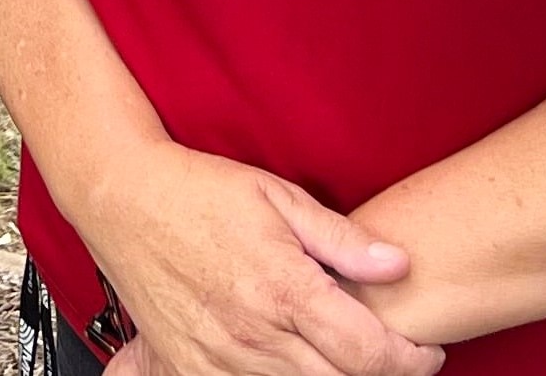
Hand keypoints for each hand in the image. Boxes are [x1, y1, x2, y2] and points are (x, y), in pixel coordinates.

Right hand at [72, 144, 444, 375]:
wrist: (120, 195)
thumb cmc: (197, 189)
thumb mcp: (277, 195)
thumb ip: (341, 238)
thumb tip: (398, 264)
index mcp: (283, 288)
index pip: (369, 354)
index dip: (411, 361)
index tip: (424, 352)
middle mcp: (253, 332)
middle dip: (378, 374)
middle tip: (390, 355)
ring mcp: (219, 357)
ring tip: (341, 353)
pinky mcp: (189, 367)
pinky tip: (290, 358)